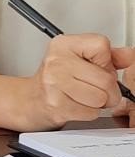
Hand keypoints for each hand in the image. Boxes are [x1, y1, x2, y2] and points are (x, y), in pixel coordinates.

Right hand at [19, 35, 134, 129]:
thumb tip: (129, 55)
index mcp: (63, 44)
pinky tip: (76, 104)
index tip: (94, 65)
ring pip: (101, 98)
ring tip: (84, 96)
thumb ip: (109, 55)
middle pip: (106, 79)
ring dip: (98, 102)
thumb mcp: (80, 58)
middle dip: (107, 89)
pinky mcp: (56, 104)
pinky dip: (88, 112)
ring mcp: (54, 83)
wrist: (32, 99)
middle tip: (92, 86)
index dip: (105, 61)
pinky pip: (91, 112)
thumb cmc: (58, 78)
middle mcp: (57, 61)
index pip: (102, 46)